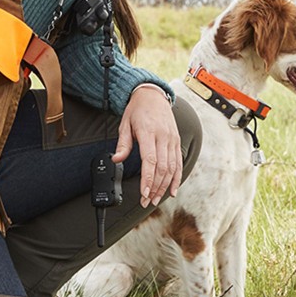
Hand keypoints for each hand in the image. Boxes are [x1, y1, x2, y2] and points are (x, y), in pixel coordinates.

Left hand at [113, 86, 181, 207]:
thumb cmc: (137, 110)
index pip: (150, 160)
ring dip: (165, 186)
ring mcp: (172, 139)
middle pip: (162, 168)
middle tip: (147, 201)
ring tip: (156, 199)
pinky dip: (176, 178)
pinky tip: (172, 190)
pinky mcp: (176, 141)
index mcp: (148, 132)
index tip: (144, 193)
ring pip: (171, 168)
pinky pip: (179, 163)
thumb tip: (117, 159)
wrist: (153, 95)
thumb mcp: (125, 124)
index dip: (148, 179)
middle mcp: (163, 137)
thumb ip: (123, 144)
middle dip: (155, 187)